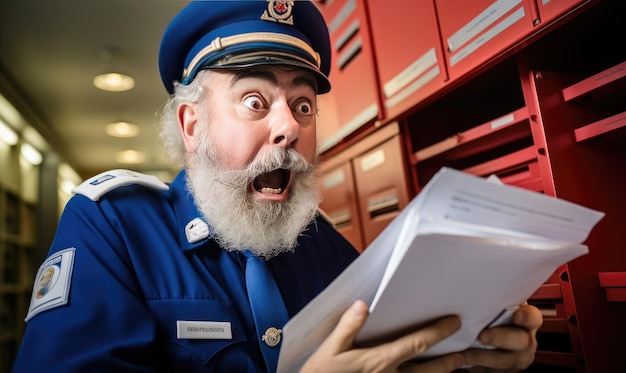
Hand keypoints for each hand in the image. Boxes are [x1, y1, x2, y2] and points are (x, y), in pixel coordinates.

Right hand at [300, 300, 466, 372]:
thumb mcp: (330, 349)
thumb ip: (348, 327)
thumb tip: (363, 306)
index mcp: (379, 361)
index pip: (416, 344)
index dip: (437, 332)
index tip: (454, 323)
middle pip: (427, 369)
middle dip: (447, 362)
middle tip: (463, 354)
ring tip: (455, 370)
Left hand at [462, 304, 541, 371]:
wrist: (488, 351)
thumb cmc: (490, 324)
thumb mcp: (495, 313)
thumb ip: (491, 305)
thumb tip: (469, 291)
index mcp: (525, 322)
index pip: (533, 317)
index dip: (527, 316)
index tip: (517, 314)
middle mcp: (524, 340)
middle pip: (521, 340)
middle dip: (501, 338)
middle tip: (484, 336)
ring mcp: (516, 358)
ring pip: (505, 360)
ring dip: (482, 356)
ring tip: (465, 353)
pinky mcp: (504, 372)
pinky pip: (492, 371)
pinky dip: (476, 365)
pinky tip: (463, 359)